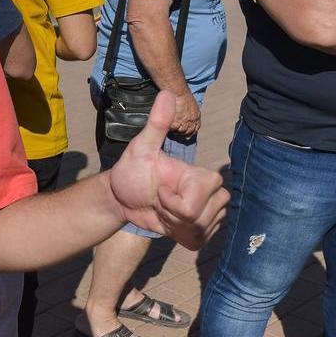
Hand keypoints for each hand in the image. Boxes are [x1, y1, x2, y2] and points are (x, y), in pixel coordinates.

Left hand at [108, 92, 228, 250]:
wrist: (122, 198)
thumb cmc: (131, 171)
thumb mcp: (140, 148)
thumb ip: (157, 124)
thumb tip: (166, 94)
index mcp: (202, 176)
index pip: (197, 203)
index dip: (173, 204)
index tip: (156, 191)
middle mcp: (213, 194)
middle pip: (203, 219)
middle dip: (173, 216)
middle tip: (158, 202)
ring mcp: (210, 214)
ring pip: (202, 232)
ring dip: (175, 226)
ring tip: (163, 210)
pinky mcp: (203, 231)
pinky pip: (200, 242)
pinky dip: (180, 237)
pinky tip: (169, 224)